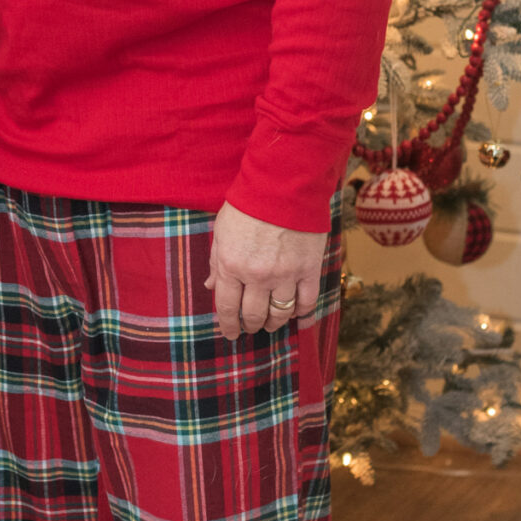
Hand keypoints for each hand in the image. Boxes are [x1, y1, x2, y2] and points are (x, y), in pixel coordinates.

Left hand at [205, 204, 325, 341]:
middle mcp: (256, 275)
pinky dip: (302, 312)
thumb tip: (210, 285)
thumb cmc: (248, 204)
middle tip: (252, 327)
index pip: (227, 307)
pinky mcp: (309, 269)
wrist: (283, 185)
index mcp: (230, 265)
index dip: (229, 326)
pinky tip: (297, 313)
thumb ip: (216, 261)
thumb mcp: (221, 230)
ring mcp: (285, 274)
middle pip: (253, 315)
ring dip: (275, 322)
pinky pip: (307, 301)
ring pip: (280, 313)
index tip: (231, 334)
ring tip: (272, 323)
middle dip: (251, 325)